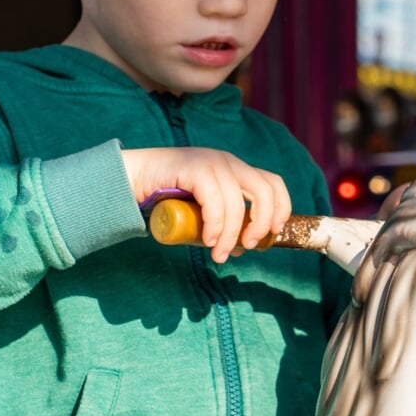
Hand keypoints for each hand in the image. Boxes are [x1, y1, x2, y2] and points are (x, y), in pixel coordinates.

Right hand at [123, 147, 290, 263]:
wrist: (133, 178)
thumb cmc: (169, 197)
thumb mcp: (204, 210)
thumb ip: (222, 224)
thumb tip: (243, 249)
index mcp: (236, 169)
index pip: (273, 183)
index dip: (281, 209)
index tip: (272, 234)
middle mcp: (228, 162)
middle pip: (264, 191)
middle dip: (261, 223)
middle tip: (248, 247)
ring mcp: (211, 162)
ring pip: (236, 202)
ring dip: (231, 234)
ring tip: (218, 254)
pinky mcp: (194, 168)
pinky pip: (214, 200)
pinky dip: (215, 224)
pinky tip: (208, 239)